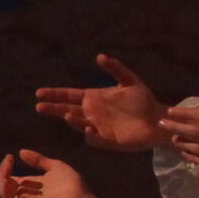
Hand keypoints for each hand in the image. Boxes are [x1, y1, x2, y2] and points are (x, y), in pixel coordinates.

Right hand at [0, 148, 87, 197]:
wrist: (82, 197)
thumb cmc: (72, 184)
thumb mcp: (54, 166)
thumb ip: (38, 160)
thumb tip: (20, 152)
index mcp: (30, 185)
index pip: (8, 178)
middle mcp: (26, 194)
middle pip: (3, 185)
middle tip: (8, 159)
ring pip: (4, 193)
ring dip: (1, 179)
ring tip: (7, 167)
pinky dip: (5, 191)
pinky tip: (9, 179)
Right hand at [32, 55, 163, 152]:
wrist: (158, 120)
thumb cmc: (143, 100)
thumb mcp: (130, 80)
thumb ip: (115, 68)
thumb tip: (99, 56)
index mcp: (93, 98)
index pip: (69, 95)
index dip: (55, 94)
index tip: (40, 92)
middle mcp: (92, 113)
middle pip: (67, 110)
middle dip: (53, 108)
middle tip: (39, 106)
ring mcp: (98, 127)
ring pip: (79, 124)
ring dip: (72, 121)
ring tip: (68, 115)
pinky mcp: (107, 141)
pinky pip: (95, 139)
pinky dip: (90, 136)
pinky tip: (89, 129)